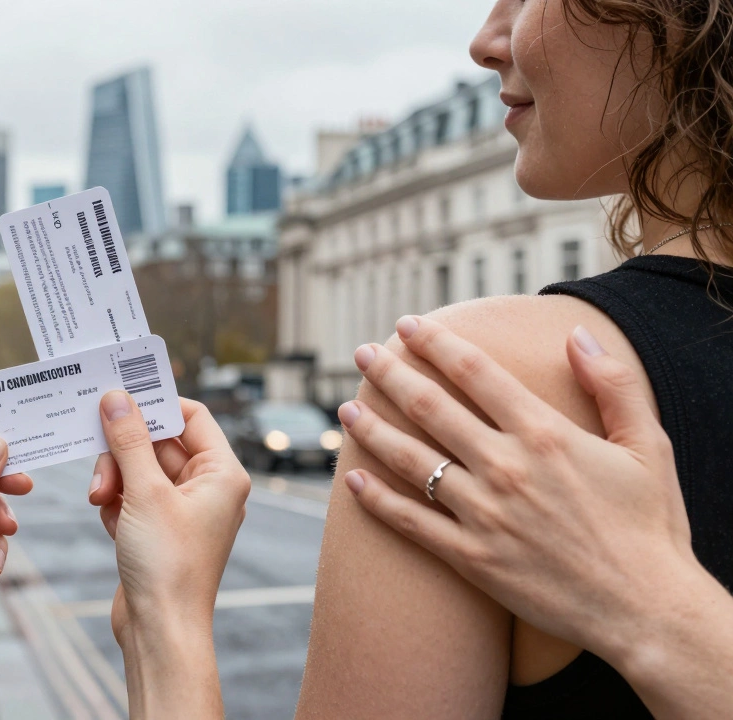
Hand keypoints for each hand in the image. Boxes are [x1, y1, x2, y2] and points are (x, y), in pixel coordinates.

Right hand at [89, 393, 248, 717]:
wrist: (159, 630)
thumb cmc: (167, 565)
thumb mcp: (144, 492)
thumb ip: (129, 439)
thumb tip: (117, 396)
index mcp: (222, 473)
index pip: (191, 415)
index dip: (155, 404)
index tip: (117, 398)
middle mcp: (208, 488)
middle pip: (158, 442)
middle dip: (124, 452)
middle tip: (102, 468)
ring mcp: (182, 510)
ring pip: (140, 469)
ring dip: (114, 478)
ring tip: (100, 499)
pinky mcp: (159, 530)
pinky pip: (132, 496)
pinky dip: (115, 503)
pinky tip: (110, 522)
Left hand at [338, 315, 696, 666]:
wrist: (645, 610)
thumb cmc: (650, 526)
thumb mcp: (647, 445)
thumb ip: (613, 383)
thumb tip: (577, 334)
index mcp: (544, 434)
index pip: (474, 371)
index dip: (435, 342)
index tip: (407, 324)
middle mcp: (506, 468)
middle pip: (429, 406)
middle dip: (389, 373)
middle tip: (363, 353)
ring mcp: (483, 514)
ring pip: (409, 459)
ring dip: (371, 430)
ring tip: (346, 409)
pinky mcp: (470, 558)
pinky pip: (411, 521)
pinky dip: (377, 500)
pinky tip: (353, 481)